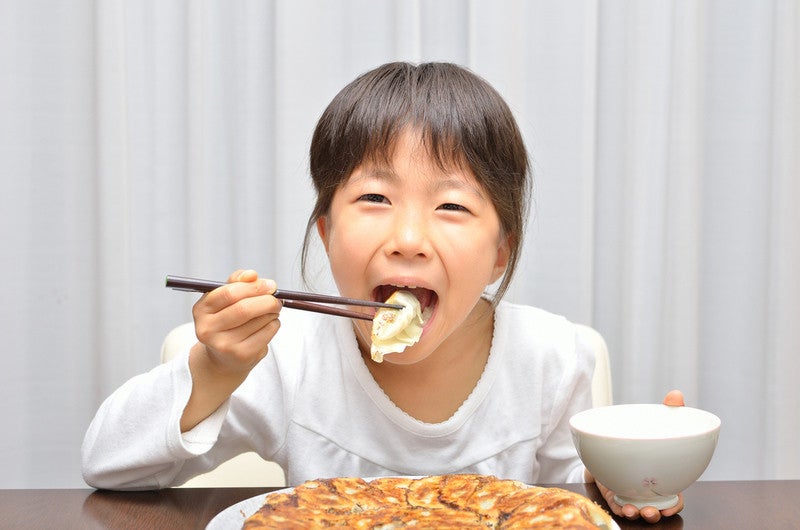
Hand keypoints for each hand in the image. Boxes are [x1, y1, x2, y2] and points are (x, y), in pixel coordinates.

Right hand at [192, 269, 282, 375]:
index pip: (229, 293)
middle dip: (267, 300)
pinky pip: (266, 333)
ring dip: (272, 312)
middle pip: (244, 309)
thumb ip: (237, 282)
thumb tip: (251, 275)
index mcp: (201, 309)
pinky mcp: (241, 355)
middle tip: (277, 299)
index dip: (254, 287)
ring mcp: (224, 345)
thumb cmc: (227, 320)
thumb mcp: (225, 299)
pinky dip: (274, 324)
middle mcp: (208, 329)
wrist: (224, 356)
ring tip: (272, 310)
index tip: (270, 285)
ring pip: (259, 320)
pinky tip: (269, 323)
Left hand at [588, 390, 685, 522]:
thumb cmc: (642, 434)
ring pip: (637, 510)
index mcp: (665, 478)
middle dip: (655, 514)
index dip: (674, 505)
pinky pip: (617, 506)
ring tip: (633, 511)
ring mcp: (630, 492)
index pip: (674, 496)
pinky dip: (620, 508)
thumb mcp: (656, 422)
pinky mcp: (614, 492)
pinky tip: (620, 505)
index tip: (670, 507)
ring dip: (636, 514)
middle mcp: (649, 490)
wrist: (611, 439)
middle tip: (651, 511)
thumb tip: (676, 395)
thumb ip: (668, 411)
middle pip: (656, 509)